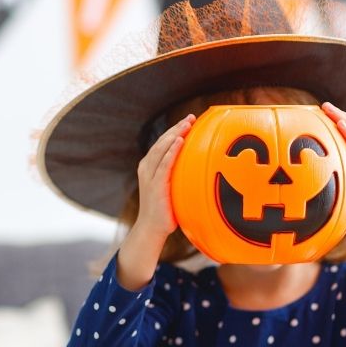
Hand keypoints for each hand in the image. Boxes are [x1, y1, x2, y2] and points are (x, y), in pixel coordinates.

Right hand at [133, 113, 194, 241]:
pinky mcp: (155, 185)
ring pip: (162, 149)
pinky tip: (179, 141)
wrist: (152, 229)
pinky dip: (171, 152)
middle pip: (162, 142)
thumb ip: (177, 175)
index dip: (175, 130)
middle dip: (176, 128)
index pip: (162, 143)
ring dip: (175, 134)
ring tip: (187, 124)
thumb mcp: (170, 188)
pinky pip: (164, 164)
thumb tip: (199, 167)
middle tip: (191, 117)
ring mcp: (149, 176)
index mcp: (149, 166)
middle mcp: (147, 168)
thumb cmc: (164, 210)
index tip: (188, 121)